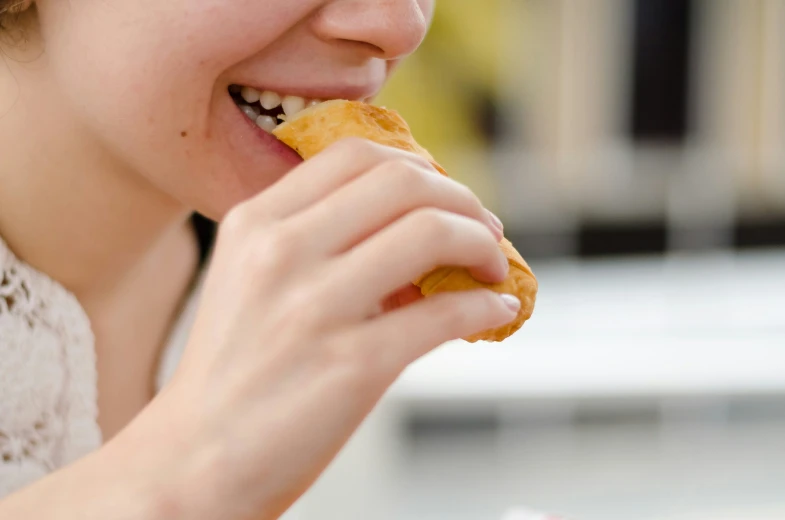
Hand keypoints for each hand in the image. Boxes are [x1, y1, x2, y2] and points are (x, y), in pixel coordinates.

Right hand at [122, 138, 519, 519]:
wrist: (197, 458)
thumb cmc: (233, 369)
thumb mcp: (249, 278)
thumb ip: (314, 237)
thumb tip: (411, 222)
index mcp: (255, 224)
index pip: (355, 155)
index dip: (419, 166)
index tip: (445, 194)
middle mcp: (280, 253)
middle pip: (403, 182)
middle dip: (462, 199)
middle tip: (484, 228)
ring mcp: (315, 308)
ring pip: (431, 232)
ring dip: (483, 245)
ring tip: (492, 267)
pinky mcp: (352, 366)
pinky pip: (445, 314)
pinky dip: (485, 307)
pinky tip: (494, 312)